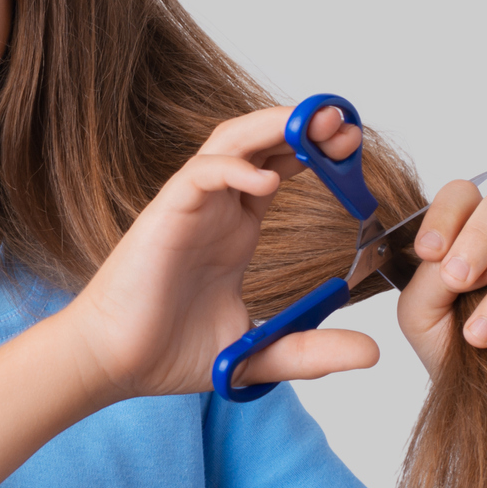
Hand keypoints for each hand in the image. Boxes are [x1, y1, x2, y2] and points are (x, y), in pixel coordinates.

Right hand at [61, 106, 380, 400]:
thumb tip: (372, 352)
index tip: (355, 150)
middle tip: (345, 123)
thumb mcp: (259, 353)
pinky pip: (200, 173)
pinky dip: (233, 168)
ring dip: (273, 128)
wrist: (114, 364)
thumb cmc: (167, 351)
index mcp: (236, 229)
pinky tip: (267, 182)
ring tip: (316, 128)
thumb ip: (311, 351)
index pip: (281, 168)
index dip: (318, 153)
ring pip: (231, 141)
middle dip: (304, 125)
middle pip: (261, 142)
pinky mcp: (164, 215)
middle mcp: (215, 209)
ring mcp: (190, 207)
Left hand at [397, 181, 486, 381]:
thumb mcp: (420, 315)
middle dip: (478, 238)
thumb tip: (449, 258)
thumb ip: (426, 280)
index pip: (463, 196)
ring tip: (480, 335)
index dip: (445, 215)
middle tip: (456, 279)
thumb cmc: (453, 349)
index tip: (429, 252)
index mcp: (469, 236)